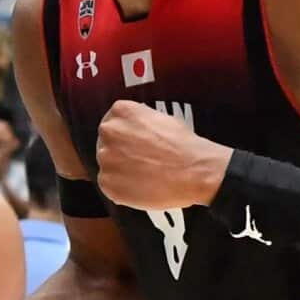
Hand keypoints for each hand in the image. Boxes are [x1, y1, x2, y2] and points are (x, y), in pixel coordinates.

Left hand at [96, 100, 230, 209]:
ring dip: (120, 171)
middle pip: (106, 143)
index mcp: (121, 111)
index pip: (112, 122)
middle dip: (119, 152)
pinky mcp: (107, 182)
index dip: (123, 136)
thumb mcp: (160, 118)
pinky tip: (140, 187)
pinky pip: (109, 185)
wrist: (193, 172)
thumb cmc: (183, 146)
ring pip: (107, 165)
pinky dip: (122, 188)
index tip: (131, 144)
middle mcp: (109, 131)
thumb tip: (133, 128)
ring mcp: (105, 157)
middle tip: (138, 162)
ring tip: (143, 176)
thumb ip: (138, 121)